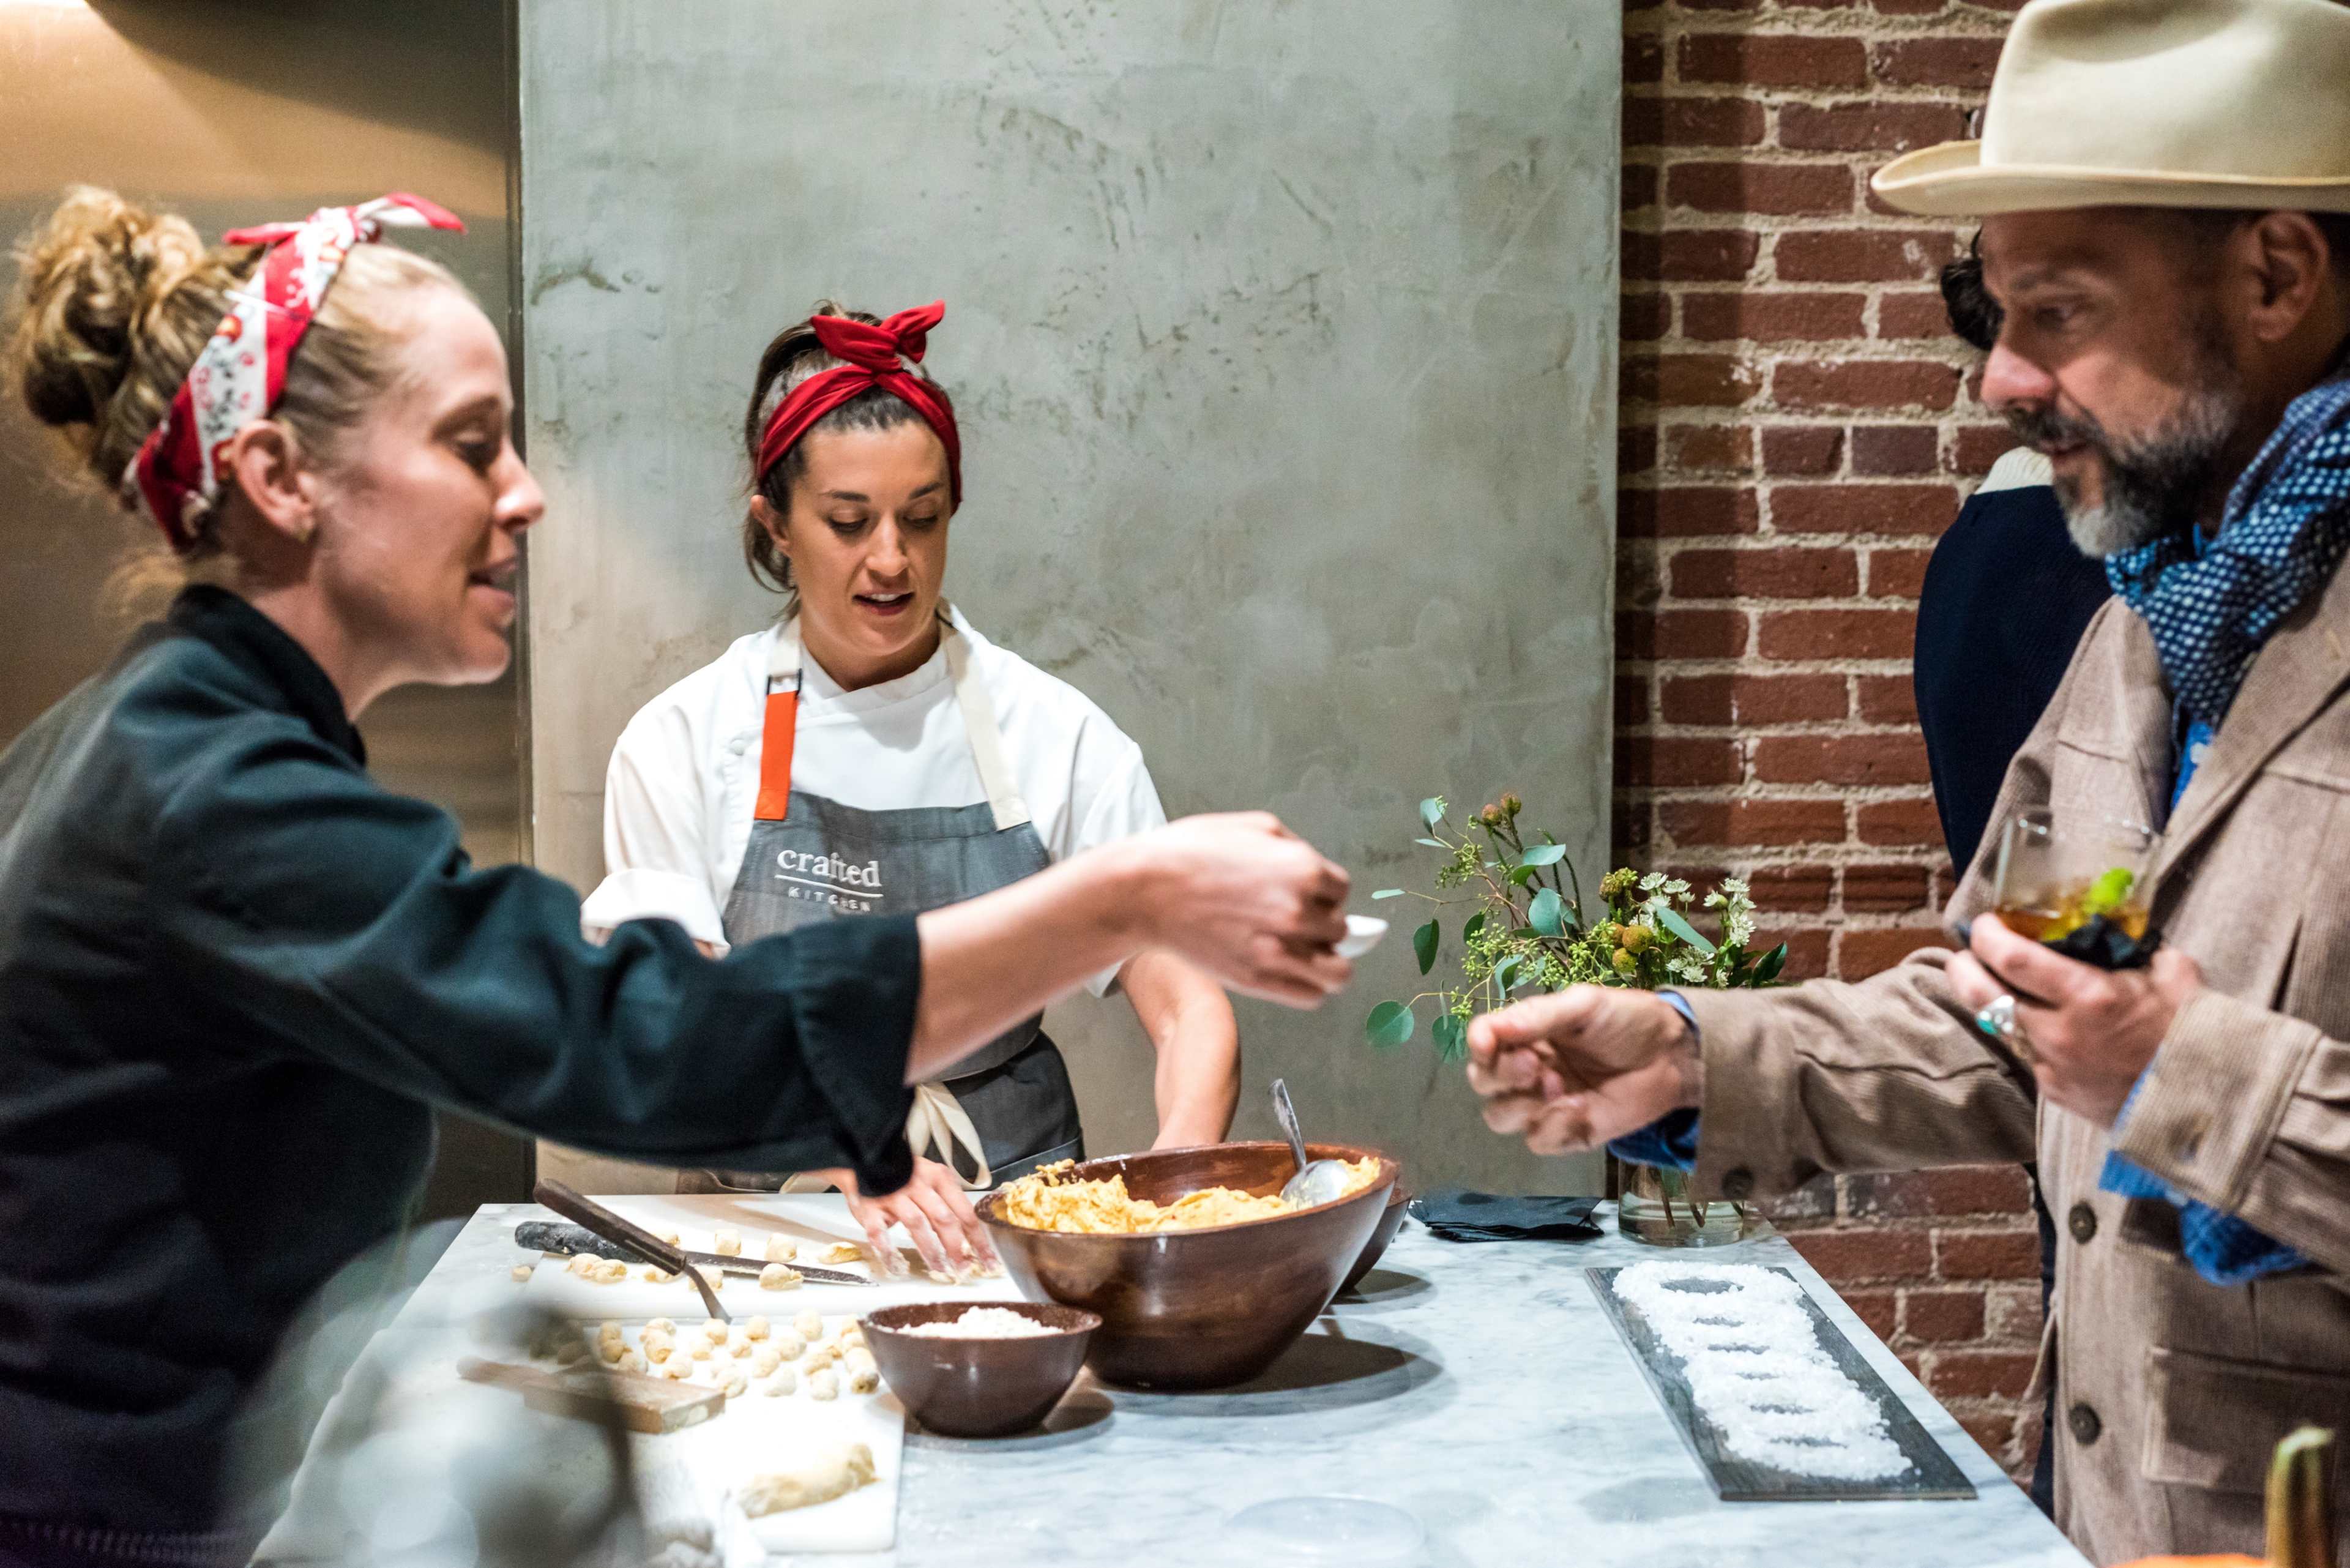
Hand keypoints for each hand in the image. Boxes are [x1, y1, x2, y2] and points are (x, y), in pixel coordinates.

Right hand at [824, 1158, 996, 1276]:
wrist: (865, 1157)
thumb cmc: (903, 1175)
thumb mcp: (931, 1180)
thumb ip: (947, 1204)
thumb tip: (969, 1239)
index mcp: (939, 1178)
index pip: (965, 1212)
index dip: (978, 1240)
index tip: (988, 1260)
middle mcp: (918, 1185)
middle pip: (944, 1219)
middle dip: (957, 1248)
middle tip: (964, 1269)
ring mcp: (894, 1196)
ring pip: (917, 1224)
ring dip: (930, 1250)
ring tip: (940, 1269)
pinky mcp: (870, 1208)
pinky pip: (880, 1233)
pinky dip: (889, 1251)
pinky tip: (897, 1266)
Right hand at [1123, 813, 1351, 1007]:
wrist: (1143, 892)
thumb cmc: (1189, 854)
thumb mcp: (1251, 826)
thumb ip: (1293, 847)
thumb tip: (1315, 871)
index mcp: (1303, 870)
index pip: (1342, 889)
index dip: (1322, 890)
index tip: (1302, 893)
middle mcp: (1299, 912)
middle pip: (1339, 928)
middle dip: (1320, 922)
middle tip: (1292, 919)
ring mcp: (1281, 951)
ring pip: (1339, 972)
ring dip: (1327, 962)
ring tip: (1306, 954)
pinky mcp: (1259, 980)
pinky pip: (1311, 996)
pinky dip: (1309, 987)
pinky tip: (1291, 972)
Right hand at [1465, 986, 1700, 1154]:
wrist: (1673, 1055)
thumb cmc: (1627, 1020)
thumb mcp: (1584, 1005)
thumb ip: (1538, 1016)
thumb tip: (1492, 1029)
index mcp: (1525, 1034)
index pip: (1483, 1041)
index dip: (1478, 1044)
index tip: (1486, 1045)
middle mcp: (1527, 1069)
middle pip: (1484, 1083)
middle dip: (1501, 1075)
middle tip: (1535, 1064)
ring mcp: (1545, 1104)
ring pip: (1500, 1117)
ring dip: (1522, 1104)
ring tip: (1559, 1086)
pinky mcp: (1568, 1133)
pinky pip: (1538, 1140)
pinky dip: (1553, 1127)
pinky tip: (1581, 1109)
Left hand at [1944, 915, 2202, 1126]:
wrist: (2205, 1104)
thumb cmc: (2194, 1033)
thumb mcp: (2174, 975)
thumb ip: (2138, 949)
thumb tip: (2115, 929)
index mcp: (2089, 996)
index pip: (2011, 958)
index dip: (1986, 935)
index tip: (1985, 923)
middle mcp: (2058, 1031)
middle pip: (1981, 994)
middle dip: (1963, 967)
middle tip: (1965, 952)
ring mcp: (2052, 1065)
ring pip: (1995, 1025)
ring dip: (1985, 999)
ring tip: (1985, 979)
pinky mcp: (2053, 1090)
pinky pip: (2024, 1052)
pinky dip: (2020, 1031)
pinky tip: (2030, 1018)